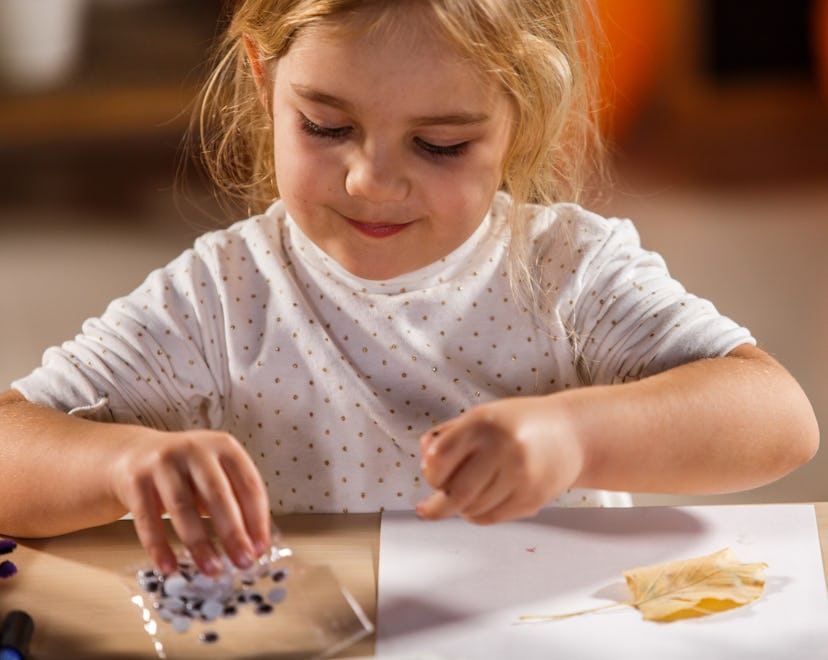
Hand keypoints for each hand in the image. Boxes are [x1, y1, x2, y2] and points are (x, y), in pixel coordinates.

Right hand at [109, 428, 271, 574]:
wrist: (134, 453)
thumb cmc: (186, 470)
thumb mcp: (216, 473)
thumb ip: (236, 501)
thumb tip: (254, 545)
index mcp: (224, 446)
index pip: (249, 484)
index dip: (257, 519)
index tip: (260, 548)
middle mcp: (195, 450)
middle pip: (218, 494)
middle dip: (233, 533)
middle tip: (243, 562)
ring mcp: (163, 463)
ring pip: (183, 508)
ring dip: (200, 544)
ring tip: (212, 570)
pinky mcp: (135, 480)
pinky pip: (148, 519)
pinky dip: (159, 547)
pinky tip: (170, 567)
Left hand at [416, 396, 583, 523]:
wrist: (573, 433)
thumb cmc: (521, 423)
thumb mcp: (482, 416)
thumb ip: (449, 435)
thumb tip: (424, 458)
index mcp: (483, 423)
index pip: (439, 458)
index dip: (430, 473)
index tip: (430, 476)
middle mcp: (502, 448)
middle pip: (454, 492)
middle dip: (437, 506)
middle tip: (428, 508)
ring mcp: (520, 475)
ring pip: (472, 509)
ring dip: (460, 509)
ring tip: (465, 497)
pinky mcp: (533, 498)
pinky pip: (492, 518)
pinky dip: (478, 515)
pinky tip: (479, 505)